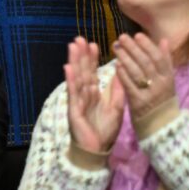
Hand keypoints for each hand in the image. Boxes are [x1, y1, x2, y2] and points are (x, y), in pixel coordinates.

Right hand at [64, 37, 122, 155]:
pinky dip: (71, 80)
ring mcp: (77, 101)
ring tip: (72, 46)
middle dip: (81, 55)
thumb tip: (120, 73)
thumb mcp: (117, 108)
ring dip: (74, 62)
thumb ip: (117, 91)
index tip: (94, 44)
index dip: (92, 59)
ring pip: (76, 78)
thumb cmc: (105, 131)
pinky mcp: (74, 110)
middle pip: (82, 71)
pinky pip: (73, 93)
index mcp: (94, 94)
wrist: (97, 151)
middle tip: (79, 38)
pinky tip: (68, 68)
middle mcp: (84, 95)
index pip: (92, 73)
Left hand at [111, 33, 176, 123]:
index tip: (137, 35)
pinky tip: (116, 65)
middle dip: (133, 48)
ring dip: (125, 58)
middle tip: (122, 38)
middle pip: (146, 62)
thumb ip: (165, 60)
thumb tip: (163, 40)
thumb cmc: (163, 99)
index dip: (147, 45)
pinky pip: (129, 85)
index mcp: (168, 77)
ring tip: (116, 48)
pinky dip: (122, 74)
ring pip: (136, 72)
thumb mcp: (168, 80)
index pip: (158, 57)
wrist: (162, 126)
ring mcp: (149, 94)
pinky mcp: (138, 103)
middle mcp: (160, 84)